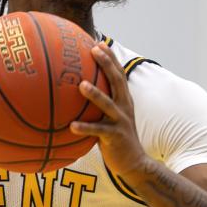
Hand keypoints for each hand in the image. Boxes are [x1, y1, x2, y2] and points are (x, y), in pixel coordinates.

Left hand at [69, 45, 149, 179]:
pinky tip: (71, 126)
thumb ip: (98, 106)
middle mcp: (124, 107)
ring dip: (95, 94)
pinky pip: (98, 131)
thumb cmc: (116, 140)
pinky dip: (85, 128)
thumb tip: (77, 95)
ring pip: (108, 104)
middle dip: (107, 64)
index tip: (98, 43)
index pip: (118, 74)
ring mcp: (121, 121)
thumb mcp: (109, 119)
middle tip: (93, 50)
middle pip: (117, 81)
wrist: (134, 163)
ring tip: (81, 85)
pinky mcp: (115, 137)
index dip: (110, 58)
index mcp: (123, 101)